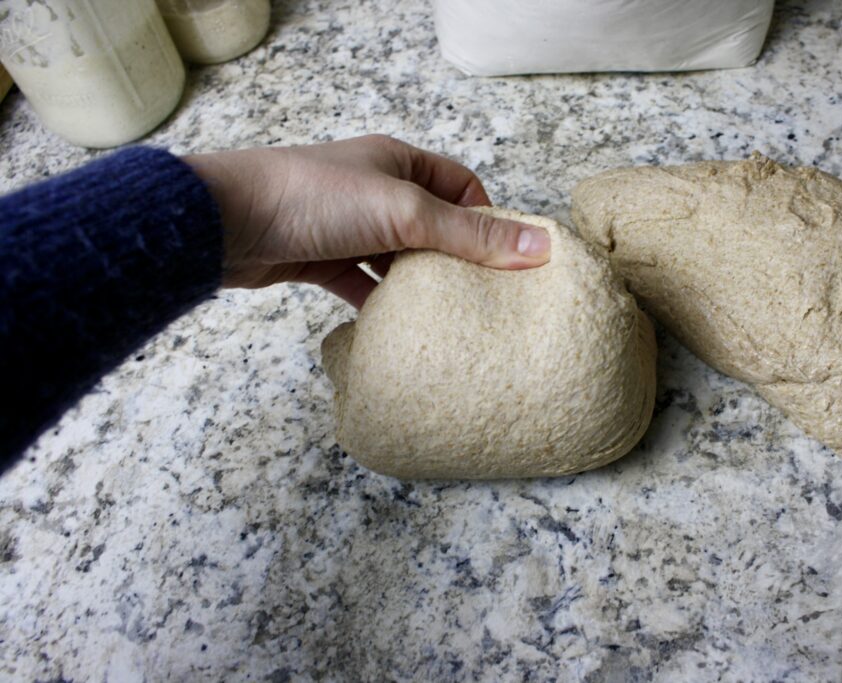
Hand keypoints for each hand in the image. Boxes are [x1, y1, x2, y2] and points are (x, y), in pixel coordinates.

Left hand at [184, 135, 550, 306]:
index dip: (488, 221)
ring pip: (398, 259)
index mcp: (399, 162)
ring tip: (448, 320)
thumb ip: (470, 234)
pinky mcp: (322, 259)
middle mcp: (376, 191)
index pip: (462, 188)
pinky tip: (397, 329)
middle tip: (485, 300)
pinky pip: (362, 284)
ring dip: (418, 286)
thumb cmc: (312, 198)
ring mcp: (347, 227)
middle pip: (433, 227)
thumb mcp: (404, 212)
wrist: (225, 223)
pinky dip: (379, 304)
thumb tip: (539, 246)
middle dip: (456, 261)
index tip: (509, 263)